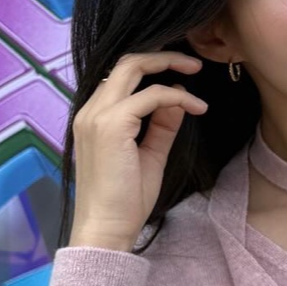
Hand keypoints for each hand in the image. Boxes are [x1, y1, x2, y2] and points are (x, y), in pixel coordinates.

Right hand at [68, 52, 206, 251]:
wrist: (107, 230)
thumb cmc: (125, 200)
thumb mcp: (150, 155)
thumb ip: (161, 125)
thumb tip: (177, 98)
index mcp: (93, 117)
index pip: (120, 75)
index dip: (152, 67)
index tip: (183, 73)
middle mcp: (89, 110)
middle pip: (125, 62)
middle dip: (162, 56)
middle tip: (194, 63)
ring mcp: (96, 116)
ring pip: (132, 68)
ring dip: (168, 65)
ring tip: (196, 70)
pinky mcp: (111, 125)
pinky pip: (150, 96)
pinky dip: (177, 96)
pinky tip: (197, 108)